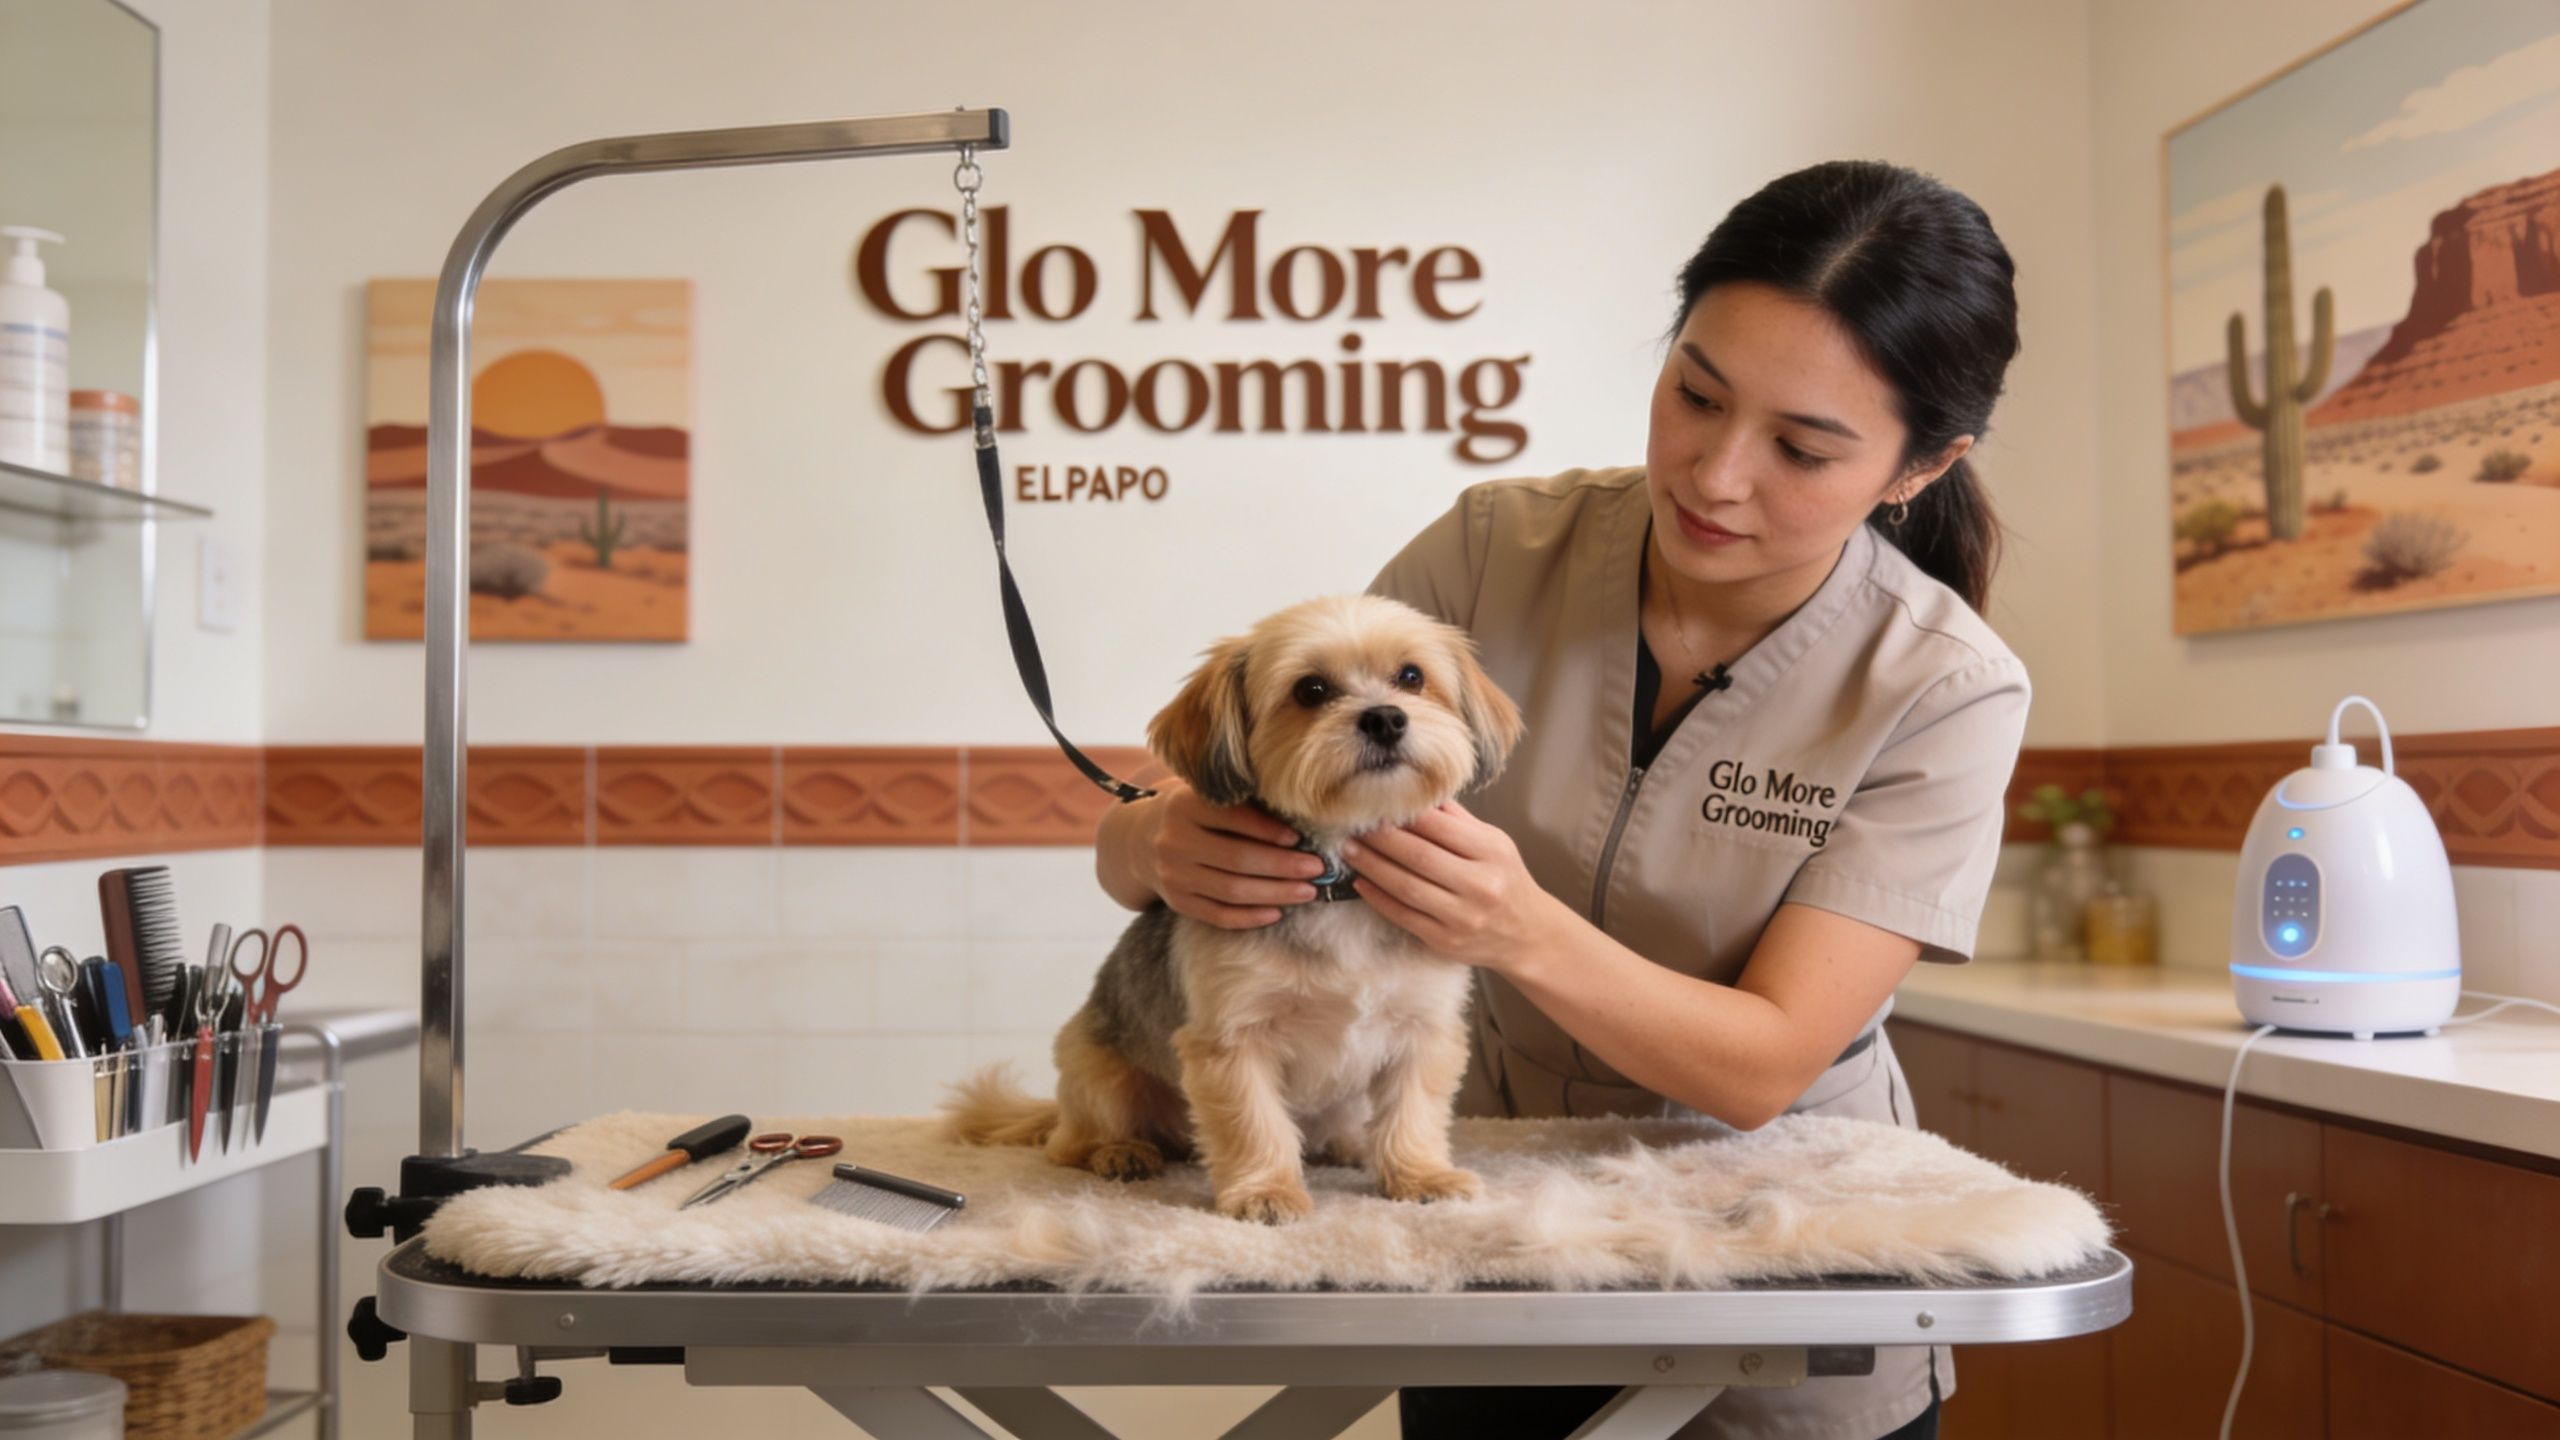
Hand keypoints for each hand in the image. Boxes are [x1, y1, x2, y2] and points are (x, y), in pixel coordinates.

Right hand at [1136, 778, 1328, 928]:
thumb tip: (1299, 816)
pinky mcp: (1177, 902)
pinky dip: (1249, 917)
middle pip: (1237, 858)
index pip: (1231, 818)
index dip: (1267, 829)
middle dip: (1283, 866)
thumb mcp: (1205, 794)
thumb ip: (1241, 801)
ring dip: (1275, 893)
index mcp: (1183, 805)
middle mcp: (1174, 841)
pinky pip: (1217, 915)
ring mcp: (1173, 875)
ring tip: (1307, 891)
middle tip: (1317, 868)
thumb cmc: (1192, 812)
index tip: (1300, 837)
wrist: (1140, 840)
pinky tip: (1276, 912)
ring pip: (1231, 891)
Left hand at [1343, 801, 1560, 972]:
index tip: (1377, 805)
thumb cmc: (1506, 881)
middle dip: (1380, 838)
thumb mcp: (1495, 843)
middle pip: (1418, 856)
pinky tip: (1361, 882)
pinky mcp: (1445, 940)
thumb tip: (1417, 796)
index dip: (1403, 815)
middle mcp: (1479, 884)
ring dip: (1371, 866)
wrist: (1528, 934)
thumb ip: (1458, 820)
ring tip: (1349, 849)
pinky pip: (1403, 916)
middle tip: (1354, 824)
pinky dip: (1378, 898)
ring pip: (1406, 887)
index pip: (1439, 827)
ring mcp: (1462, 916)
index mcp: (1491, 852)